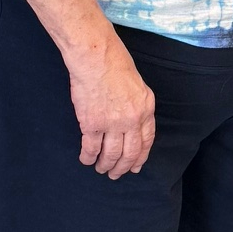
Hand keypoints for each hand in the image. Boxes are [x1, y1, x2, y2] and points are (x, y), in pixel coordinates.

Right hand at [67, 31, 156, 178]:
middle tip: (115, 174)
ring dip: (105, 165)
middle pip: (129, 153)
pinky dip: (88, 157)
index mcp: (146, 108)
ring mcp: (112, 123)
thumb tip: (133, 123)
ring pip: (110, 154)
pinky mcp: (92, 124)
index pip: (146, 141)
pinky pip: (91, 148)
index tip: (135, 167)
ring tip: (100, 169)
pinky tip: (86, 159)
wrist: (96, 57)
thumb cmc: (115, 62)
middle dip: (122, 167)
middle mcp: (132, 119)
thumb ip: (137, 105)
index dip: (140, 157)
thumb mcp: (138, 85)